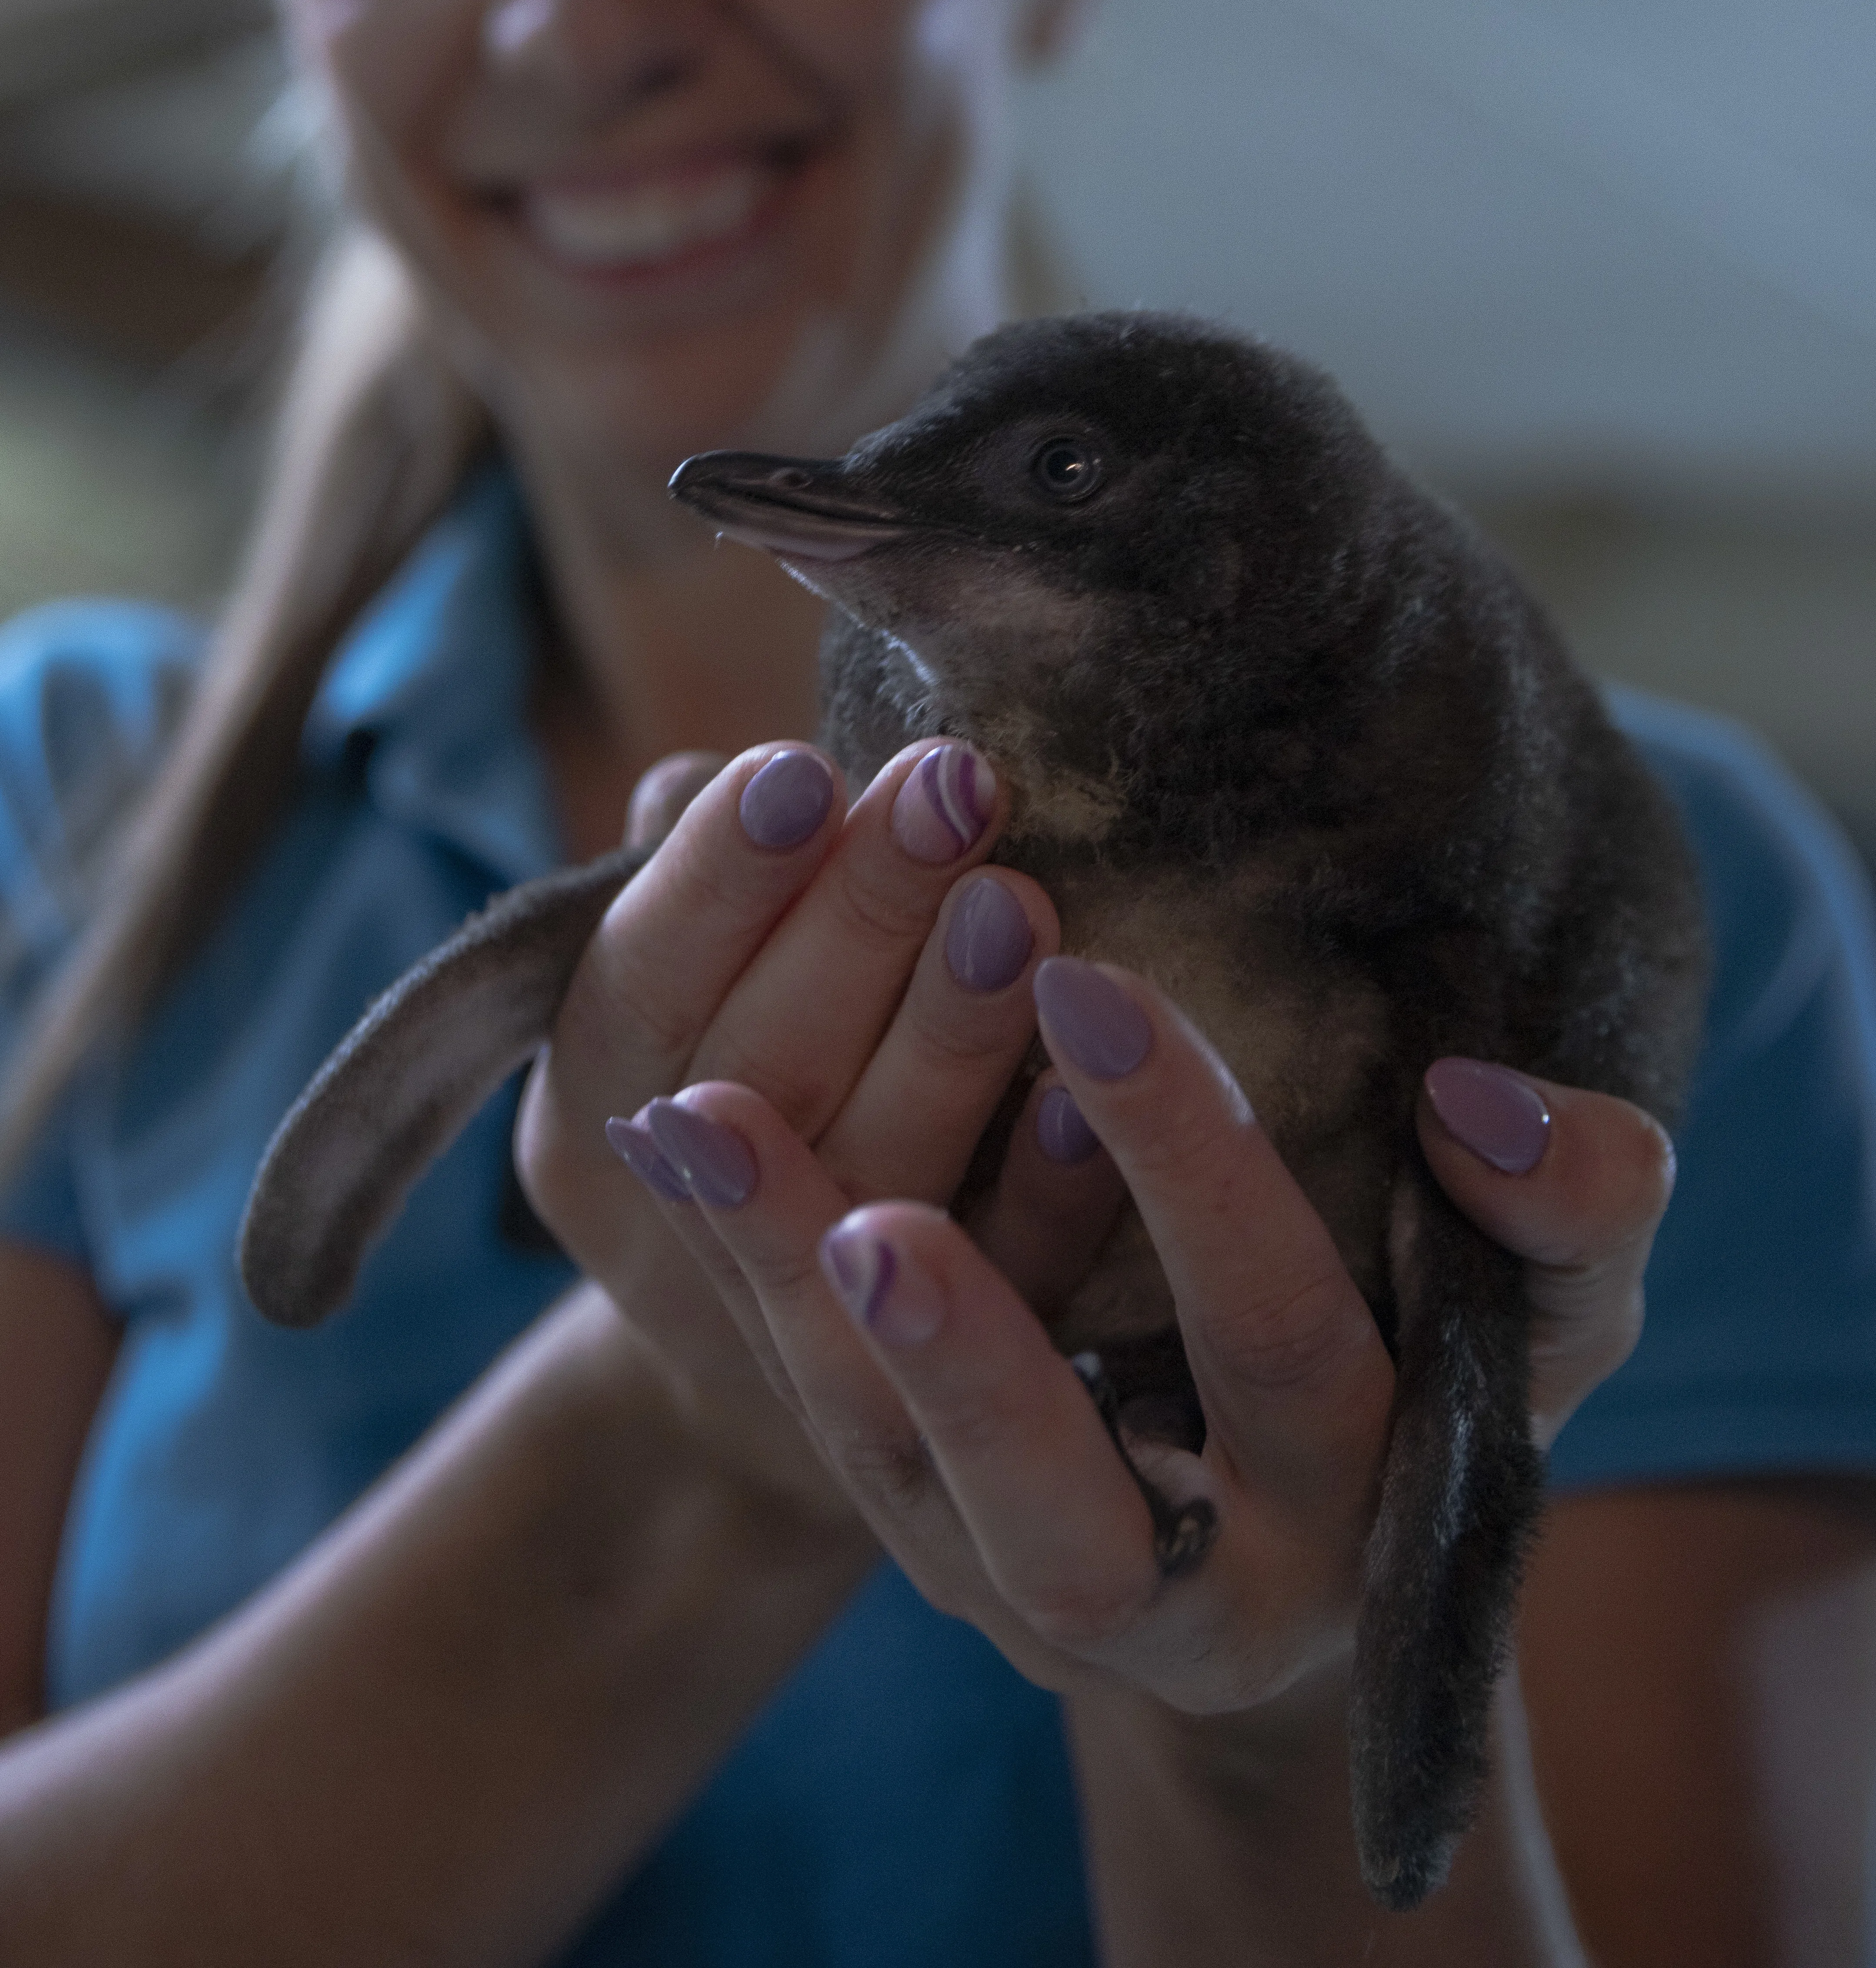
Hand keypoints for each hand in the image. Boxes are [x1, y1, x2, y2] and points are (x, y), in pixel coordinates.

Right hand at [515, 738, 1126, 1506]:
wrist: (791, 1343)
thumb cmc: (754, 1067)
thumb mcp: (689, 983)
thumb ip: (697, 883)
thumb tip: (702, 779)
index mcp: (592, 1120)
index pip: (638, 985)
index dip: (716, 878)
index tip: (803, 765)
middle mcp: (678, 1237)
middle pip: (764, 1069)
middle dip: (861, 916)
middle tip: (950, 786)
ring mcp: (809, 1335)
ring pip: (877, 1177)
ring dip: (947, 1037)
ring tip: (1018, 900)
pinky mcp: (955, 1394)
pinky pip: (1008, 1280)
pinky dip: (1050, 1186)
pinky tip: (1094, 1090)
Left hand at [606, 959, 1676, 1731]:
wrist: (1317, 1501)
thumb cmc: (1445, 1350)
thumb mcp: (1551, 1298)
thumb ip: (1573, 1209)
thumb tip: (1479, 1101)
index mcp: (1350, 1498)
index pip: (1277, 1335)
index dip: (1195, 1168)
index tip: (1093, 983)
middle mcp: (1180, 1583)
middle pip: (1061, 1515)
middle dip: (974, 1370)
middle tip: (876, 1224)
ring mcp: (1022, 1573)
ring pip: (892, 1474)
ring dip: (788, 1299)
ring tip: (699, 1128)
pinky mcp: (922, 1524)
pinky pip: (817, 1416)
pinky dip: (740, 1273)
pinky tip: (670, 1127)